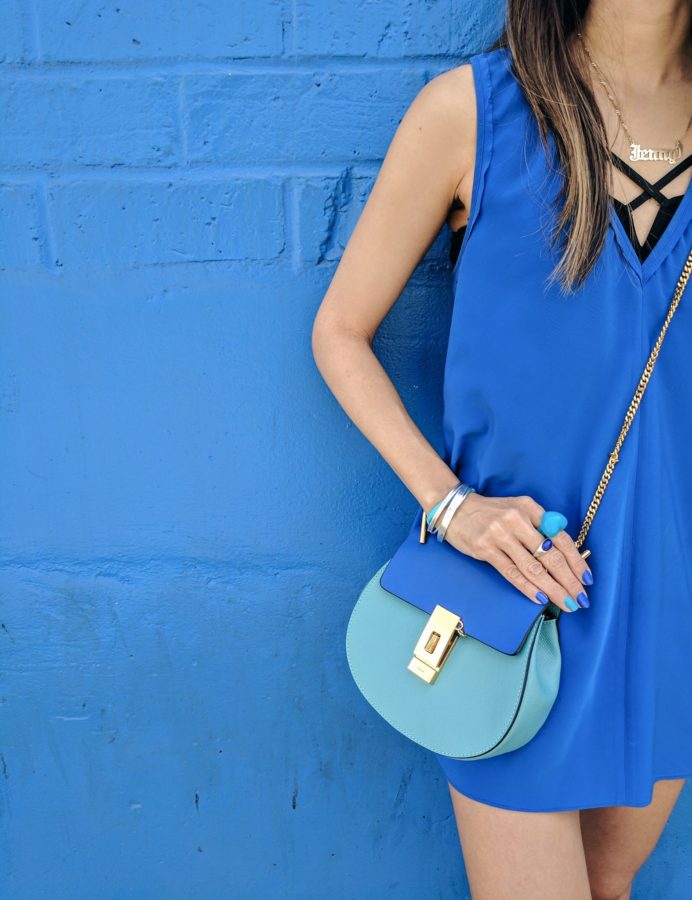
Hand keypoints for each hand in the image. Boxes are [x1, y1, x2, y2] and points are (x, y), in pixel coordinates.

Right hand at [442, 493, 591, 611]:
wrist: (455, 509)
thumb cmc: (491, 513)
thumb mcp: (517, 510)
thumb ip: (538, 527)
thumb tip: (563, 558)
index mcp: (530, 508)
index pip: (560, 538)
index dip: (576, 561)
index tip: (586, 579)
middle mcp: (517, 520)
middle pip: (550, 556)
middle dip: (569, 581)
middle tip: (580, 599)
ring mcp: (500, 535)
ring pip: (533, 568)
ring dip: (553, 589)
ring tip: (566, 603)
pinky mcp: (485, 549)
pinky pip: (512, 573)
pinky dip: (528, 588)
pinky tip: (540, 598)